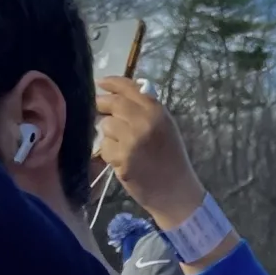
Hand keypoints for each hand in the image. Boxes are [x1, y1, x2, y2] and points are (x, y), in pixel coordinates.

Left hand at [93, 78, 206, 234]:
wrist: (176, 191)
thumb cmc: (171, 159)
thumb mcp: (165, 127)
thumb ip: (146, 108)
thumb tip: (119, 93)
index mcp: (157, 111)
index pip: (128, 88)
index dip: (111, 83)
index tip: (100, 82)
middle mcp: (144, 122)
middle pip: (112, 104)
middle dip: (102, 106)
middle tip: (99, 110)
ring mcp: (132, 140)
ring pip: (105, 125)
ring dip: (108, 134)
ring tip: (121, 145)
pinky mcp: (122, 158)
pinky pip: (104, 146)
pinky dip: (109, 153)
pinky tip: (122, 160)